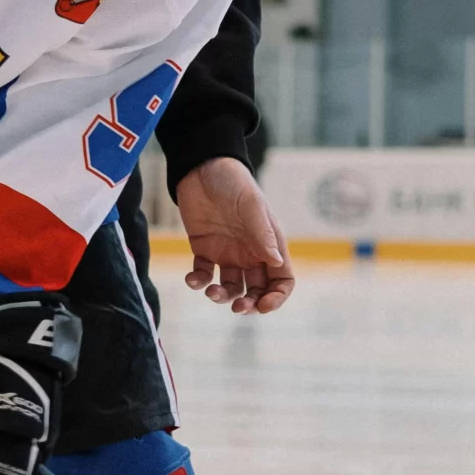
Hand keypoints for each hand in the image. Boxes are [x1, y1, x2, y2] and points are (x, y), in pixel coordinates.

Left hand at [175, 156, 293, 313]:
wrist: (202, 167)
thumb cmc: (233, 182)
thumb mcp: (251, 206)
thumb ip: (263, 235)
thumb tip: (277, 263)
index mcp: (269, 244)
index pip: (282, 279)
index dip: (277, 297)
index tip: (263, 306)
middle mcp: (251, 252)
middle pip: (257, 290)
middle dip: (250, 303)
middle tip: (238, 307)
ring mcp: (228, 253)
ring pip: (231, 287)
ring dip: (223, 296)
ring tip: (211, 292)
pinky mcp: (205, 249)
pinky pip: (204, 274)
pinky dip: (198, 282)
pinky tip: (193, 279)